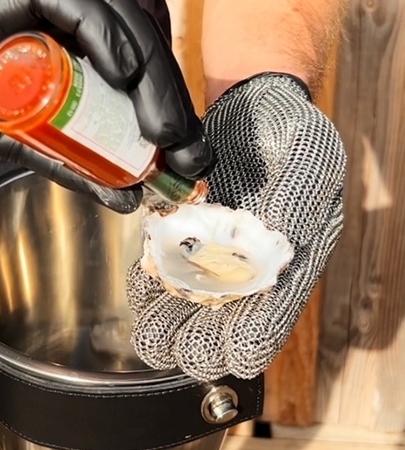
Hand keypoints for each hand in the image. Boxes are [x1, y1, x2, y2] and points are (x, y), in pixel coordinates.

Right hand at [0, 0, 212, 210]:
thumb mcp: (5, 144)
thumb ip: (61, 158)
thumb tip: (125, 194)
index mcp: (54, 43)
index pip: (128, 67)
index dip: (162, 108)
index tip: (185, 160)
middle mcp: (52, 12)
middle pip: (133, 43)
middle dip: (168, 99)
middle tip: (187, 155)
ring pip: (116, 18)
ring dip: (148, 75)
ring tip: (165, 133)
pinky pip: (74, 3)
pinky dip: (106, 36)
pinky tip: (125, 77)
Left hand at [126, 74, 345, 377]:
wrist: (250, 103)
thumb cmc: (288, 132)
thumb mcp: (306, 158)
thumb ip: (297, 201)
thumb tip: (287, 239)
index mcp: (289, 264)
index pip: (269, 326)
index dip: (246, 342)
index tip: (224, 347)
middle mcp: (248, 271)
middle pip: (218, 331)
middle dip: (193, 343)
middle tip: (172, 340)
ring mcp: (212, 257)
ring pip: (183, 311)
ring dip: (164, 322)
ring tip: (151, 325)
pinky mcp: (180, 239)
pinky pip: (159, 274)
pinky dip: (149, 283)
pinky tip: (144, 282)